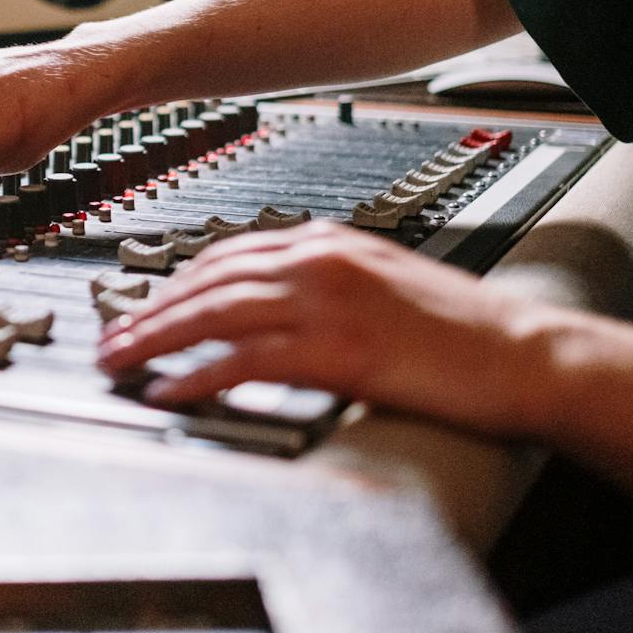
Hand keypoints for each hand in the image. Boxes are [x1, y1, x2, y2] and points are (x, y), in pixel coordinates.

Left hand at [96, 221, 566, 437]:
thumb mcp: (382, 279)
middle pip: (207, 280)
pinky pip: (245, 361)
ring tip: (118, 361)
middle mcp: (320, 261)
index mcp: (329, 241)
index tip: (144, 305)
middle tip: (109, 336)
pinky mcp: (337, 352)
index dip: (176, 282)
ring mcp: (326, 304)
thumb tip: (272, 302)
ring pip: (213, 314)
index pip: (228, 254)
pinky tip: (170, 390)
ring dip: (155, 338)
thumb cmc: (463, 329)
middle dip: (149, 309)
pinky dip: (199, 375)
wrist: (523, 353)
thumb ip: (326, 280)